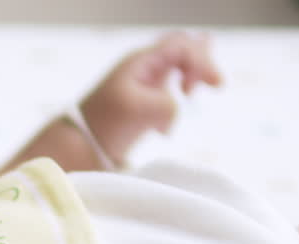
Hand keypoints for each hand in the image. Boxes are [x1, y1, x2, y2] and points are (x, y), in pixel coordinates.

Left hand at [81, 31, 222, 165]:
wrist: (83, 143)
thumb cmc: (104, 124)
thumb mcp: (136, 112)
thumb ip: (166, 105)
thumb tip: (181, 107)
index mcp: (140, 61)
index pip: (181, 46)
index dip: (203, 61)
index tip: (215, 86)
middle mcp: (145, 65)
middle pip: (184, 47)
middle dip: (202, 63)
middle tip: (210, 87)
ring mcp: (147, 80)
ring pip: (180, 63)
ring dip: (193, 75)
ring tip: (190, 93)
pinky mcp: (148, 98)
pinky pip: (174, 83)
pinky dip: (183, 94)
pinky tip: (176, 111)